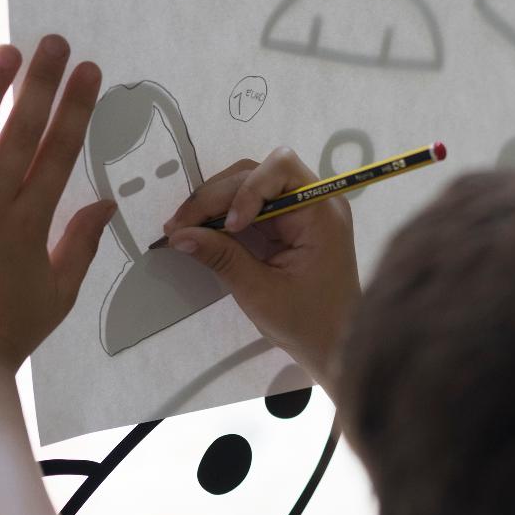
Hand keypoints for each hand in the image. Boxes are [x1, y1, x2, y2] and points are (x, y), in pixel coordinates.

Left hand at [0, 35, 113, 384]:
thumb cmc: (4, 336)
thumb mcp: (58, 295)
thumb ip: (80, 245)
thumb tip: (106, 204)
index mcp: (31, 226)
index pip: (59, 153)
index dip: (76, 108)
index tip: (90, 72)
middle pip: (22, 134)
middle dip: (42, 84)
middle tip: (56, 43)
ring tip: (8, 50)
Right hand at [162, 147, 360, 393]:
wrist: (335, 346)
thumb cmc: (307, 323)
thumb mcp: (260, 293)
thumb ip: (222, 258)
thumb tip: (179, 234)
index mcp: (321, 213)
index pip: (281, 168)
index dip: (247, 188)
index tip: (230, 226)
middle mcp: (315, 201)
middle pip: (259, 173)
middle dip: (217, 196)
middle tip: (180, 226)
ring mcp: (301, 211)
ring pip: (250, 185)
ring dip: (215, 203)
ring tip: (183, 229)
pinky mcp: (288, 225)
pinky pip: (252, 206)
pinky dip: (224, 216)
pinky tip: (200, 231)